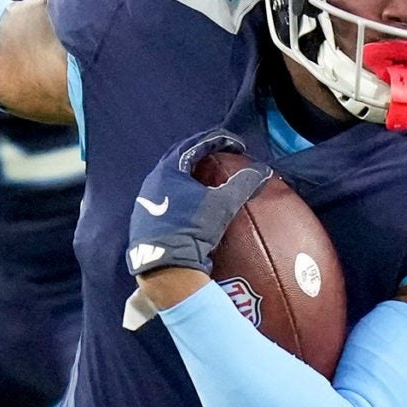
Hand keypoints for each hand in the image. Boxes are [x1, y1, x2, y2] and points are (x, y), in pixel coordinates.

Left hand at [125, 129, 269, 281]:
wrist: (164, 265)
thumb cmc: (192, 229)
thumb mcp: (223, 205)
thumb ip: (243, 184)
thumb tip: (262, 170)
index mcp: (169, 169)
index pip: (195, 144)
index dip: (219, 141)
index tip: (237, 146)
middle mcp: (153, 180)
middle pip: (180, 157)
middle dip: (202, 153)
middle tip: (221, 155)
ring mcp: (145, 200)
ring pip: (170, 178)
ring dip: (189, 174)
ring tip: (206, 178)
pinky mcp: (143, 219)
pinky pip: (164, 197)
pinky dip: (180, 193)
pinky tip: (190, 203)